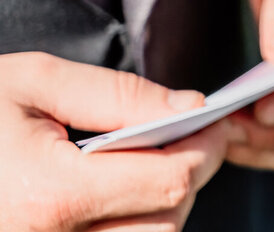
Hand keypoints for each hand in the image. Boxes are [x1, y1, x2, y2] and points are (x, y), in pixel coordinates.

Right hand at [0, 52, 226, 231]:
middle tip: (183, 136)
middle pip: (165, 221)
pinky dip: (132, 222)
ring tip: (145, 161)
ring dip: (160, 203)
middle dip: (187, 174)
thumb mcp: (34, 82)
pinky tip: (120, 190)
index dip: (206, 147)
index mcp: (51, 195)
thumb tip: (189, 106)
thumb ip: (118, 94)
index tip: (213, 120)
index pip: (170, 181)